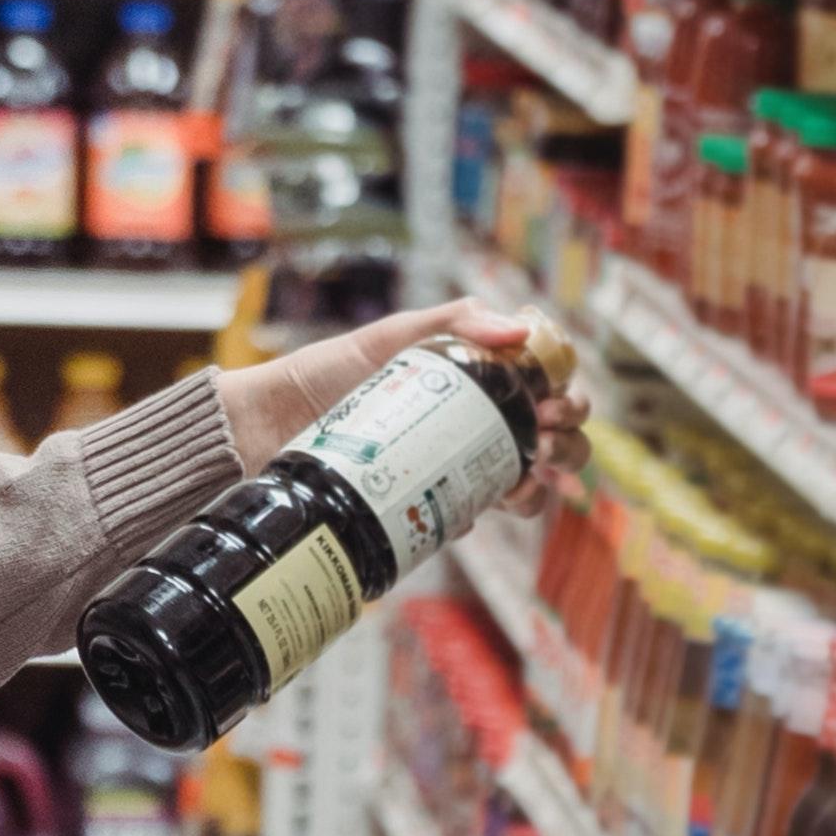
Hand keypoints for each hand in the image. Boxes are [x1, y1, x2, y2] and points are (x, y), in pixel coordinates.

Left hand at [219, 295, 586, 503]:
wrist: (267, 429)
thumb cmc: (327, 375)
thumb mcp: (390, 337)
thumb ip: (453, 321)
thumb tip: (519, 330)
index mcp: (476, 380)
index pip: (547, 387)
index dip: (566, 394)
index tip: (552, 400)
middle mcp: (476, 425)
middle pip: (554, 438)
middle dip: (568, 440)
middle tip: (543, 436)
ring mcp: (456, 467)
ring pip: (531, 482)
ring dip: (546, 480)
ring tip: (527, 471)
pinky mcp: (430, 505)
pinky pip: (481, 514)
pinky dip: (501, 508)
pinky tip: (492, 500)